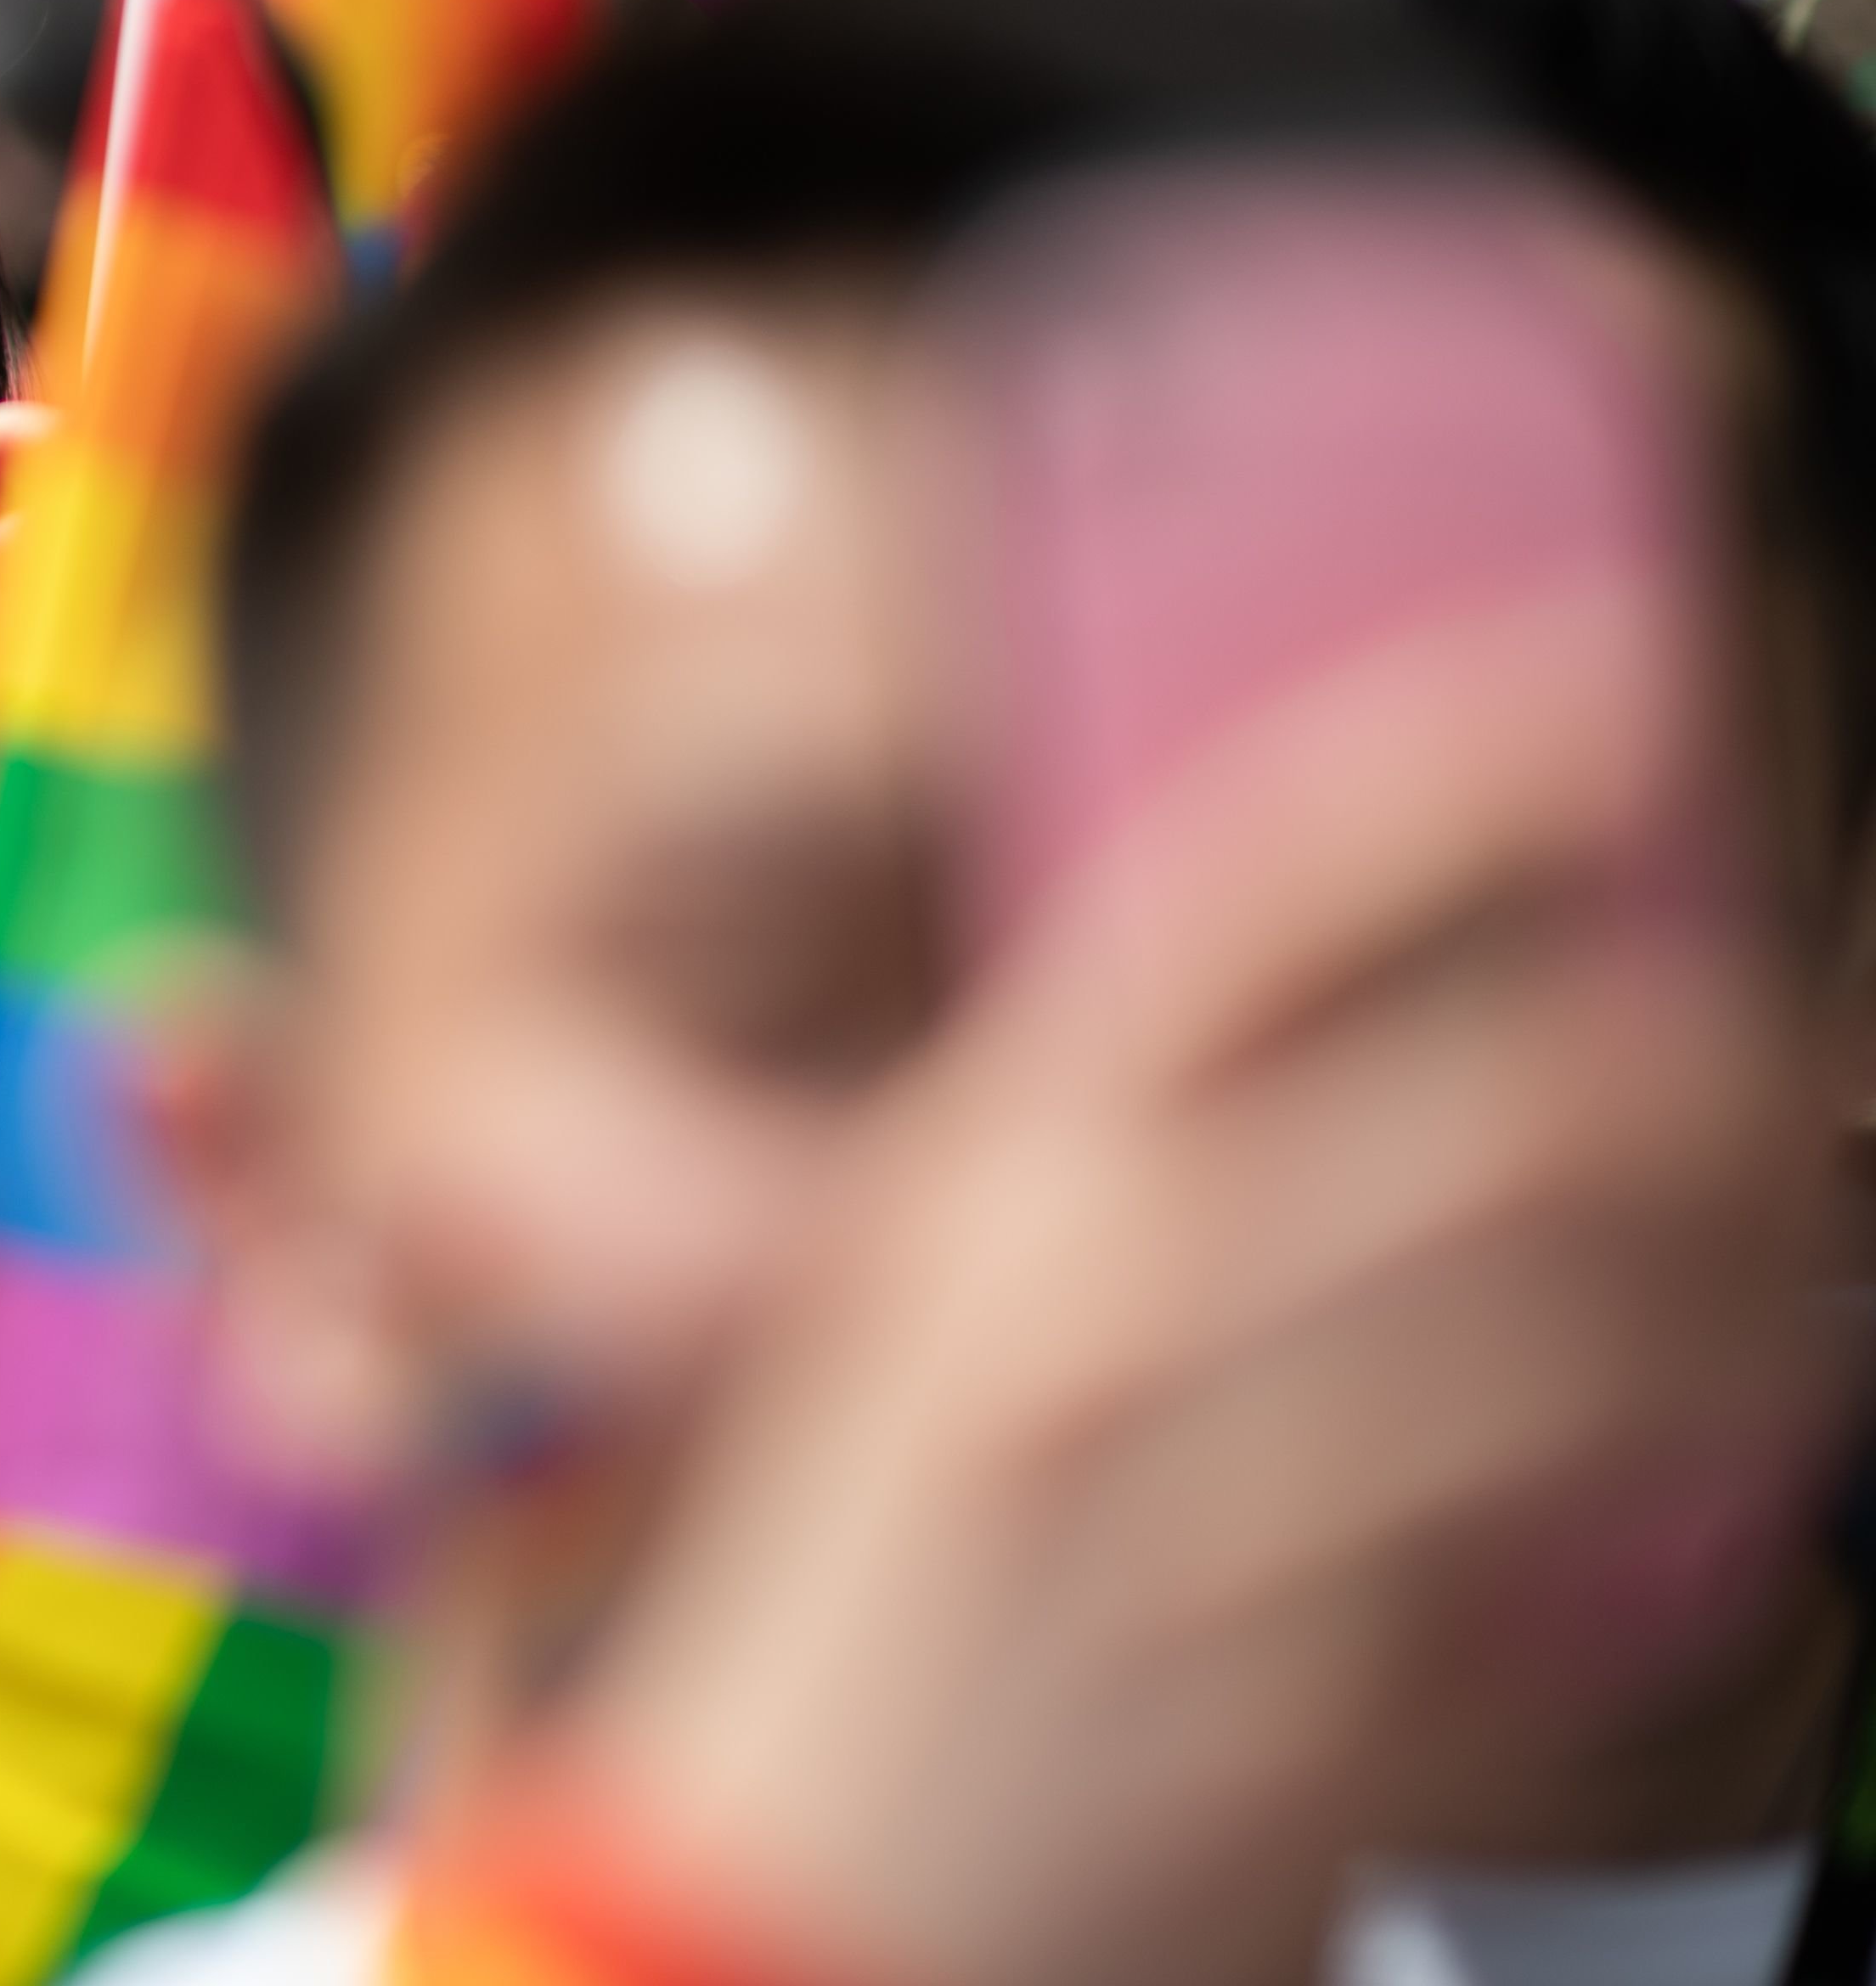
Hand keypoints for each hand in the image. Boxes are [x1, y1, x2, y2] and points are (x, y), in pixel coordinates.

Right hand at [561, 597, 1839, 1985]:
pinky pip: (1599, 1596)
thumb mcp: (935, 1322)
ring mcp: (1213, 1517)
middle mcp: (1095, 1316)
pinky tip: (1718, 1508)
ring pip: (1613, 1348)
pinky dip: (1700, 1550)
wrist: (766, 1915)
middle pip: (1518, 1106)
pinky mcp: (1326, 1714)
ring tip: (1818, 1285)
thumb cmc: (868, 1610)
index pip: (1241, 897)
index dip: (1451, 759)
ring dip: (1774, 1307)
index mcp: (980, 1186)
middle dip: (1731, 1072)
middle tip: (1795, 1070)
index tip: (1626, 675)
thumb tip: (1413, 1028)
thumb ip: (1126, 1172)